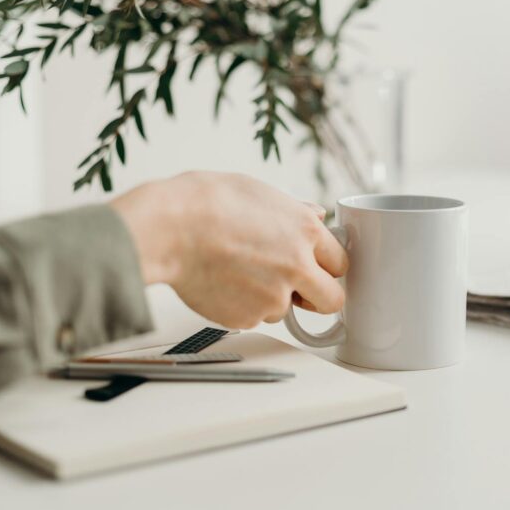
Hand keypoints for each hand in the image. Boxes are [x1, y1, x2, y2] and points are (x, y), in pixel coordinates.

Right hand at [111, 172, 347, 328]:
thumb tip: (314, 215)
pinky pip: (253, 317)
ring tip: (239, 273)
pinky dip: (242, 306)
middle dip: (319, 297)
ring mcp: (274, 296)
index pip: (340, 262)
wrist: (168, 229)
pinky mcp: (247, 317)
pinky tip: (223, 282)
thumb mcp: (258, 191)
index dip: (327, 266)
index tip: (318, 269)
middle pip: (332, 299)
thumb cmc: (206, 203)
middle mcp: (297, 266)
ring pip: (285, 309)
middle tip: (300, 291)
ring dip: (271, 299)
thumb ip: (294, 210)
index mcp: (305, 231)